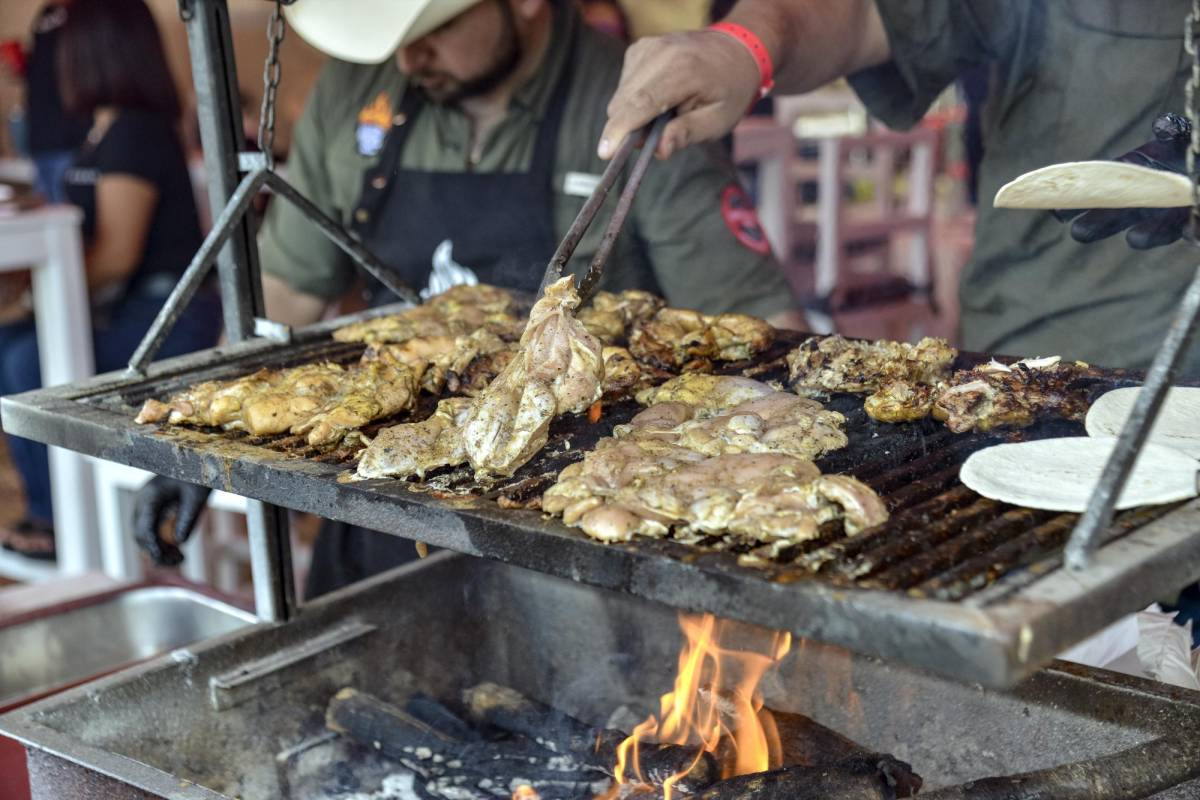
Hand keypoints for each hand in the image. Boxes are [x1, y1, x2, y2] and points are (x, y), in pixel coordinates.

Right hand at [133, 477, 211, 565]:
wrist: (195, 463)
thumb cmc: (196, 477)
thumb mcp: (197, 496)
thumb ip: (189, 517)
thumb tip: (181, 542)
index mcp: (150, 496)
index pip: (144, 527)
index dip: (152, 546)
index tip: (164, 558)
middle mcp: (142, 503)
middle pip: (140, 535)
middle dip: (157, 552)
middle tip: (180, 561)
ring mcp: (146, 509)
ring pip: (144, 537)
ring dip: (159, 551)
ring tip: (181, 559)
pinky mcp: (153, 513)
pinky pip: (152, 534)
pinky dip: (162, 545)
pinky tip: (178, 553)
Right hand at [599, 30, 759, 160]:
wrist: (736, 50)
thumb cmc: (730, 90)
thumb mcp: (719, 120)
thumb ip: (688, 134)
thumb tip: (658, 150)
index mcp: (683, 70)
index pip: (640, 103)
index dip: (619, 130)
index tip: (604, 153)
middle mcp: (660, 52)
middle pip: (623, 102)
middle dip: (627, 128)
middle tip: (656, 138)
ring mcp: (647, 47)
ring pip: (620, 95)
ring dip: (633, 114)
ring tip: (666, 113)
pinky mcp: (639, 49)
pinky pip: (624, 85)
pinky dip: (635, 100)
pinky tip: (659, 99)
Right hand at [1065, 113, 1192, 249]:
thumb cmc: (1186, 153)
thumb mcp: (1179, 140)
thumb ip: (1172, 132)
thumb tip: (1165, 125)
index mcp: (1127, 182)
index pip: (1092, 197)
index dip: (1073, 206)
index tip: (1057, 212)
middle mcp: (1139, 206)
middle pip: (1111, 220)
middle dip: (1097, 225)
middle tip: (1079, 232)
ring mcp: (1164, 220)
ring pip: (1148, 233)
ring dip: (1143, 235)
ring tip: (1135, 238)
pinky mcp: (1190, 227)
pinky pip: (1191, 232)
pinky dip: (1191, 231)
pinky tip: (1190, 229)